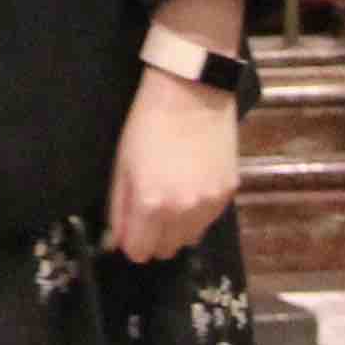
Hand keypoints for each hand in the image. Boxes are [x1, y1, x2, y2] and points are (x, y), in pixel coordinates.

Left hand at [103, 68, 236, 261]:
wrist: (191, 92)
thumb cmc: (147, 124)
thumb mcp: (122, 165)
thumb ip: (119, 209)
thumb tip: (115, 242)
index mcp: (150, 203)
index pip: (139, 252)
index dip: (131, 242)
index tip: (129, 228)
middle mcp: (182, 211)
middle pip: (165, 250)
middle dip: (153, 238)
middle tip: (148, 212)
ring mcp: (209, 204)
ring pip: (189, 239)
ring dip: (176, 229)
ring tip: (170, 197)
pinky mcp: (228, 193)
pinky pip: (208, 220)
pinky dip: (197, 214)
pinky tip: (190, 187)